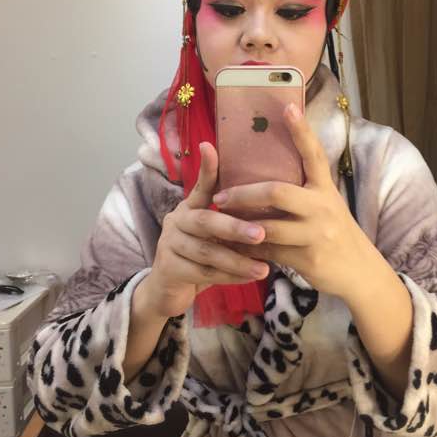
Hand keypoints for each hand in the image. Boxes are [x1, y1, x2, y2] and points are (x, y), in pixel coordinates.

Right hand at [142, 142, 269, 318]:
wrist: (169, 289)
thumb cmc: (202, 254)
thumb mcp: (215, 232)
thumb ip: (232, 215)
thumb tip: (267, 195)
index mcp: (190, 206)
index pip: (200, 185)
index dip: (206, 168)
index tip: (209, 146)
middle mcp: (177, 220)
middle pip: (205, 222)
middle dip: (235, 228)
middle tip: (262, 234)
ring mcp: (169, 244)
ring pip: (206, 252)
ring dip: (237, 260)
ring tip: (264, 268)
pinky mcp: (169, 269)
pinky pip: (203, 273)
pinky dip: (229, 276)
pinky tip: (249, 277)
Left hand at [212, 103, 371, 302]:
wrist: (359, 271)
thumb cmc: (334, 231)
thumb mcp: (325, 205)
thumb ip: (302, 190)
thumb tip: (265, 171)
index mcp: (325, 188)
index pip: (314, 154)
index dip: (301, 131)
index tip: (287, 107)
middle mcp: (322, 207)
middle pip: (276, 192)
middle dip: (243, 194)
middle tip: (220, 195)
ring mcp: (315, 234)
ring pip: (267, 227)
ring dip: (239, 224)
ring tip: (220, 219)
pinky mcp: (307, 259)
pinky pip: (267, 252)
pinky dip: (247, 248)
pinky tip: (233, 245)